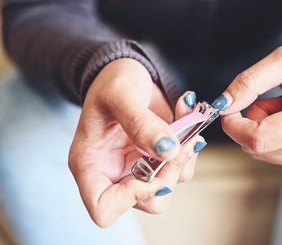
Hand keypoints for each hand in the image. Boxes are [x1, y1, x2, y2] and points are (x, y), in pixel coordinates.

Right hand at [69, 58, 204, 227]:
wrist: (126, 72)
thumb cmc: (112, 81)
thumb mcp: (121, 95)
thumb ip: (140, 123)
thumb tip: (167, 151)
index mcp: (91, 164)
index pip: (104, 209)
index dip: (131, 196)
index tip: (150, 166)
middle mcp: (114, 173)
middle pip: (147, 201)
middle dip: (169, 173)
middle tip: (177, 141)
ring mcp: (138, 167)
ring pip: (170, 184)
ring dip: (184, 154)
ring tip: (183, 119)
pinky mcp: (157, 158)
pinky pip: (182, 165)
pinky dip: (189, 144)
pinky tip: (185, 116)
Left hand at [216, 40, 281, 168]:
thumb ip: (250, 82)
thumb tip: (223, 106)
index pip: (260, 138)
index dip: (234, 126)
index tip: (228, 107)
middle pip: (257, 147)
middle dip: (250, 122)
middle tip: (271, 98)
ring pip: (262, 153)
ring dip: (261, 128)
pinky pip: (274, 155)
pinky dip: (272, 136)